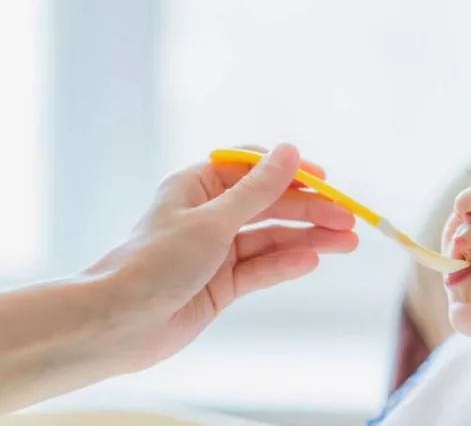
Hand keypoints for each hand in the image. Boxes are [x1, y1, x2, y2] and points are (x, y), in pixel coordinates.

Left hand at [86, 143, 357, 369]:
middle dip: (310, 210)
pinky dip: (286, 264)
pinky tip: (313, 260)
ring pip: (272, 238)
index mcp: (199, 185)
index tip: (326, 178)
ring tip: (347, 243)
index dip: (291, 171)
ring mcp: (218, 250)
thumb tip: (290, 151)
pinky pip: (262, 268)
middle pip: (270, 205)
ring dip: (308, 238)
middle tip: (348, 219)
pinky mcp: (223, 283)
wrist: (119, 324)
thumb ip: (257, 190)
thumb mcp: (213, 220)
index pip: (254, 168)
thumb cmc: (156, 261)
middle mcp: (210, 213)